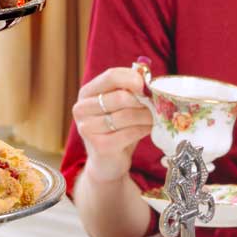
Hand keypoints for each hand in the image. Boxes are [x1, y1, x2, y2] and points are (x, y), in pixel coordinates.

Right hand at [72, 66, 152, 182]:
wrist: (107, 163)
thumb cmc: (116, 129)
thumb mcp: (120, 106)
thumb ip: (129, 88)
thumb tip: (144, 73)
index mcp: (86, 93)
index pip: (110, 76)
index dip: (132, 78)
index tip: (146, 86)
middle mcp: (82, 109)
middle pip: (120, 97)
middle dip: (142, 101)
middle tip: (155, 105)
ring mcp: (88, 128)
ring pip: (126, 115)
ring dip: (146, 116)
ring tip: (154, 117)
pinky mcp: (99, 146)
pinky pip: (129, 133)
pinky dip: (144, 129)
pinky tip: (148, 129)